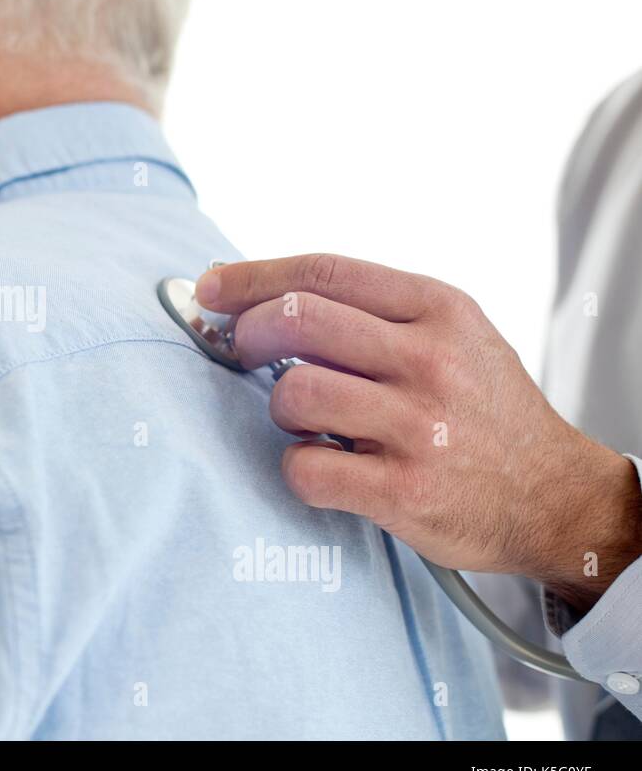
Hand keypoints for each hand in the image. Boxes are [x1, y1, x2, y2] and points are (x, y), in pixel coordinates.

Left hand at [197, 254, 641, 610]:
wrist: (556, 498)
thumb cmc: (486, 411)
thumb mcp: (455, 335)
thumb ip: (375, 313)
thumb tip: (267, 293)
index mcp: (439, 310)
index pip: (324, 273)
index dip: (253, 277)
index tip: (212, 287)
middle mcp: (430, 361)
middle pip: (296, 319)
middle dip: (247, 333)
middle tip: (240, 350)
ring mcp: (418, 427)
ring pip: (293, 393)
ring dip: (279, 409)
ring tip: (306, 422)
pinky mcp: (403, 492)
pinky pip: (303, 468)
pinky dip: (296, 469)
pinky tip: (322, 467)